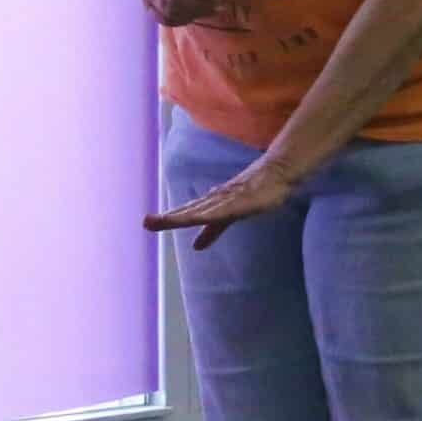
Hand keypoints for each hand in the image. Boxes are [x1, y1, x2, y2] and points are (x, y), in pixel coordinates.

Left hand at [145, 154, 299, 249]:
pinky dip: (212, 214)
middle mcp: (214, 200)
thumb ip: (212, 231)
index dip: (166, 218)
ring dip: (185, 215)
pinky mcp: (243, 201)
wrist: (275, 173)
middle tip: (146, 222)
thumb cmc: (252, 193)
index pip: (184, 212)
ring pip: (203, 210)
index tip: (147, 223)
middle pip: (188, 211)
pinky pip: (226, 210)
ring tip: (165, 220)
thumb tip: (195, 247)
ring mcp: (228, 199)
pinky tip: (200, 219)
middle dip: (168, 218)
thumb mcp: (228, 216)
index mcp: (209, 204)